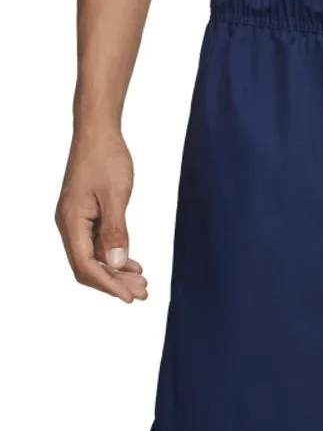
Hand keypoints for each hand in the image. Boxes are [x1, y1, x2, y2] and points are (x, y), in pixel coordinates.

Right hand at [56, 127, 147, 301]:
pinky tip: (133, 264)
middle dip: (116, 282)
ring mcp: (78, 220)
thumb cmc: (106, 158)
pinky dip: (116, 256)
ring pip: (96, 257)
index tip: (130, 297)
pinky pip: (99, 244)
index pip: (86, 265)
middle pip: (90, 266)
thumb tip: (116, 263)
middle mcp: (70, 224)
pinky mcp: (88, 215)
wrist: (99, 132)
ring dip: (118, 271)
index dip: (108, 285)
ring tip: (143, 283)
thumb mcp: (115, 195)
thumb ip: (116, 231)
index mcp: (72, 221)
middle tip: (144, 293)